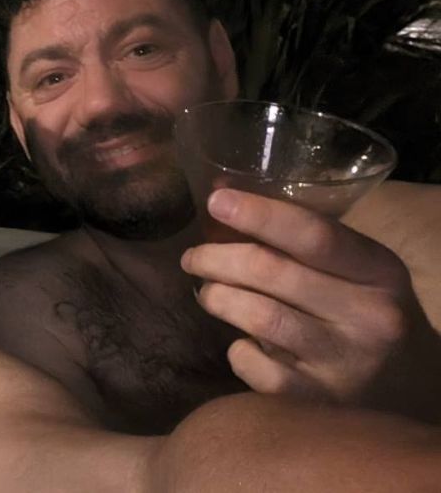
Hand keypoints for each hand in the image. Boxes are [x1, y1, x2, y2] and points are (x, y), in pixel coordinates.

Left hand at [182, 188, 440, 420]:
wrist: (410, 388)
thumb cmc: (366, 313)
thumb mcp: (360, 271)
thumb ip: (307, 243)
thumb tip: (223, 202)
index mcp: (380, 272)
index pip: (315, 234)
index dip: (259, 214)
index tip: (215, 201)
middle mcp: (370, 317)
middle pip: (271, 271)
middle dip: (216, 258)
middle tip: (193, 258)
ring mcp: (347, 363)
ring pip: (258, 316)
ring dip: (218, 298)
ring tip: (209, 294)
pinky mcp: (321, 402)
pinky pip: (256, 367)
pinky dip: (238, 352)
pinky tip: (243, 345)